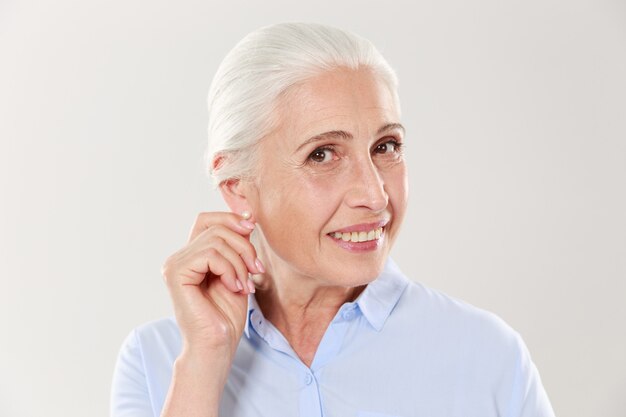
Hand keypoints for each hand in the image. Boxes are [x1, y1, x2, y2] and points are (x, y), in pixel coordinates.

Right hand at [161, 212, 262, 355]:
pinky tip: (234, 287)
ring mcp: (174, 264)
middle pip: (216, 228)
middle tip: (256, 270)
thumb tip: (247, 217)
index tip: (252, 226)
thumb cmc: (227, 315)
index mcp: (192, 255)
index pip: (207, 220)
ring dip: (239, 262)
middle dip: (244, 246)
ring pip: (216, 241)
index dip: (231, 218)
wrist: (217, 345)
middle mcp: (179, 257)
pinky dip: (229, 269)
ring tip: (244, 284)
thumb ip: (237, 246)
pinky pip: (210, 255)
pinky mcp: (176, 274)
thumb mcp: (238, 271)